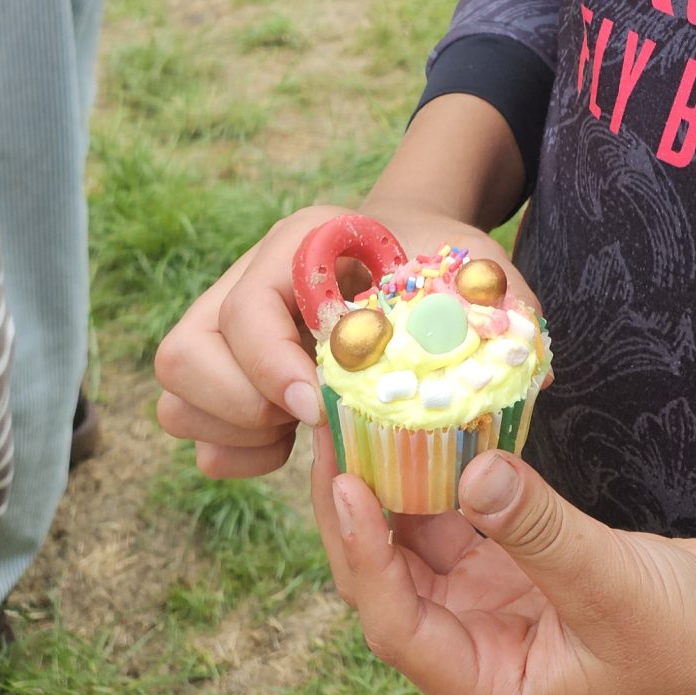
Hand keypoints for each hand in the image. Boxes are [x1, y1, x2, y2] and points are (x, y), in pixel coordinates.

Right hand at [155, 205, 535, 480]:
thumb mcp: (481, 276)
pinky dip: (232, 451)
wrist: (411, 254)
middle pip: (183, 353)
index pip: (247, 306)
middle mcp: (245, 278)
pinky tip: (288, 445)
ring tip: (300, 433)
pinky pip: (188, 427)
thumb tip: (520, 379)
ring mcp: (221, 326)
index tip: (319, 409)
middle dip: (242, 407)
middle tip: (309, 423)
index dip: (273, 366)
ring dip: (233, 432)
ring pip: (175, 394)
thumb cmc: (446, 268)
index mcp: (300, 243)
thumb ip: (500, 310)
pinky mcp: (219, 373)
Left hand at [310, 432, 695, 694]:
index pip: (397, 623)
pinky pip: (466, 513)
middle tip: (335, 426)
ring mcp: (497, 602)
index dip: (362, 554)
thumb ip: (540, 530)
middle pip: (390, 577)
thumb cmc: (690, 645)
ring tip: (364, 410)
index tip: (345, 483)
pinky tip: (431, 421)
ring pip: (421, 540)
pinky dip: (447, 472)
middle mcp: (476, 646)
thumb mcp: (613, 586)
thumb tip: (471, 469)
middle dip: (358, 507)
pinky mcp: (522, 561)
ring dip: (395, 482)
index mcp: (485, 683)